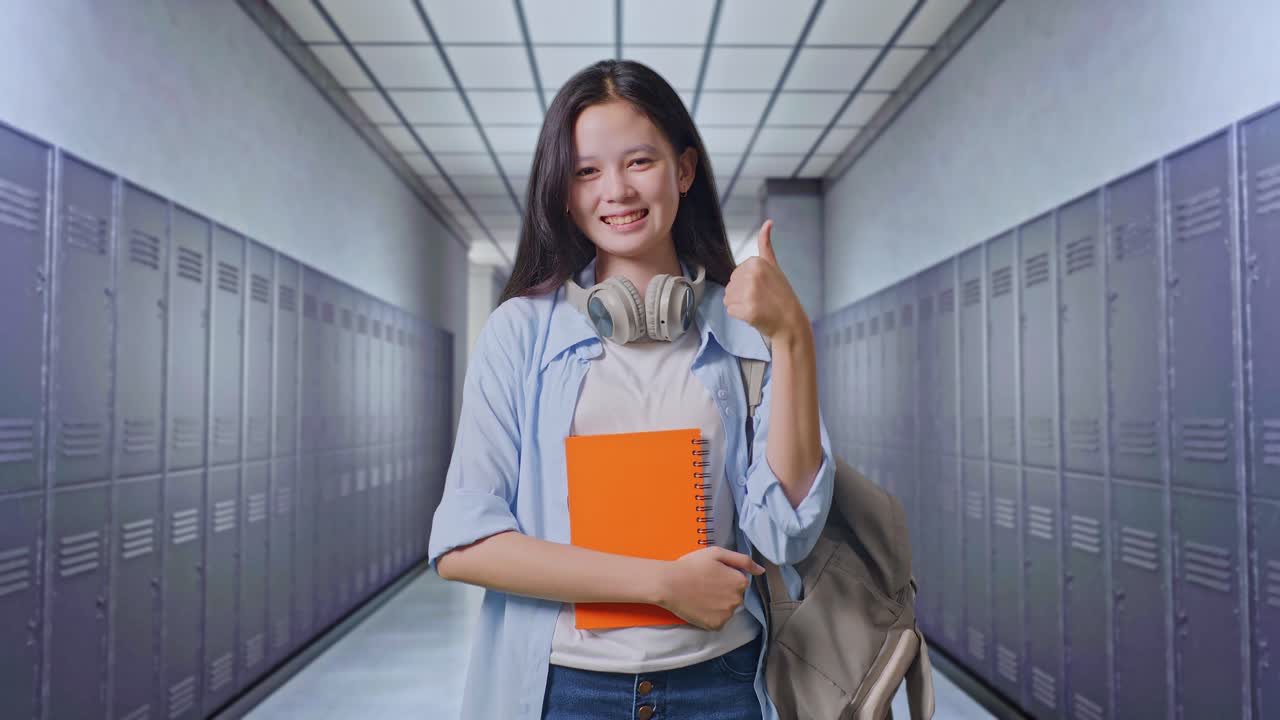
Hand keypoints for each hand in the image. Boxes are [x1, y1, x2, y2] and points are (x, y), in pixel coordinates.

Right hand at [656, 546, 764, 630]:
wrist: (669, 583)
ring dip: (718, 605)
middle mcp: (738, 600)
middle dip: (723, 592)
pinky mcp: (716, 626)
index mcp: (740, 582)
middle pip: (734, 597)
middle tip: (704, 586)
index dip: (725, 578)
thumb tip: (762, 571)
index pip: (739, 582)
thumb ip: (743, 560)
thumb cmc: (692, 565)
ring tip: (700, 596)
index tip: (711, 576)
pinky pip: (718, 622)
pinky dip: (710, 616)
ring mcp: (727, 615)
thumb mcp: (717, 553)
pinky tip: (699, 607)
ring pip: (726, 610)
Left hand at [723, 219, 806, 342]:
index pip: (735, 275)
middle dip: (741, 295)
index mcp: (756, 262)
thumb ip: (765, 245)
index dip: (746, 284)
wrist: (791, 321)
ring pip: (728, 298)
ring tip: (757, 306)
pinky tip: (754, 315)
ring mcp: (749, 294)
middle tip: (760, 299)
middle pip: (730, 286)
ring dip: (739, 305)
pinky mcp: (747, 311)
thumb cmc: (782, 295)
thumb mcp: (774, 266)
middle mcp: (752, 276)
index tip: (762, 288)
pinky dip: (740, 316)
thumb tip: (767, 222)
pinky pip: (730, 311)